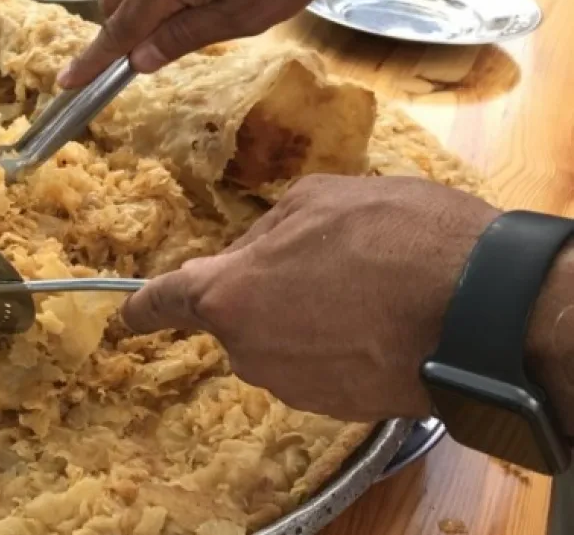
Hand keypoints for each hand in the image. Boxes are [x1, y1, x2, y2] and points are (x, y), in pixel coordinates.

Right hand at [57, 0, 360, 87]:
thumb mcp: (248, 14)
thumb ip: (187, 37)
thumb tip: (141, 60)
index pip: (117, 32)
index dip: (93, 62)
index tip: (68, 82)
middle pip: (112, 3)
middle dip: (119, 33)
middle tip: (149, 54)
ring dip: (141, 4)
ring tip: (191, 12)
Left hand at [122, 175, 500, 421]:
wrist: (479, 307)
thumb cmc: (396, 238)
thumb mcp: (319, 198)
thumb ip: (268, 228)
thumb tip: (257, 249)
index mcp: (228, 292)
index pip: (166, 301)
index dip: (144, 306)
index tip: (127, 315)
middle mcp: (247, 349)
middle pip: (237, 317)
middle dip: (265, 292)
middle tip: (324, 263)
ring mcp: (292, 385)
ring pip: (281, 342)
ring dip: (306, 319)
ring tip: (365, 289)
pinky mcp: (335, 409)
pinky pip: (319, 368)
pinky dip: (338, 346)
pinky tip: (379, 321)